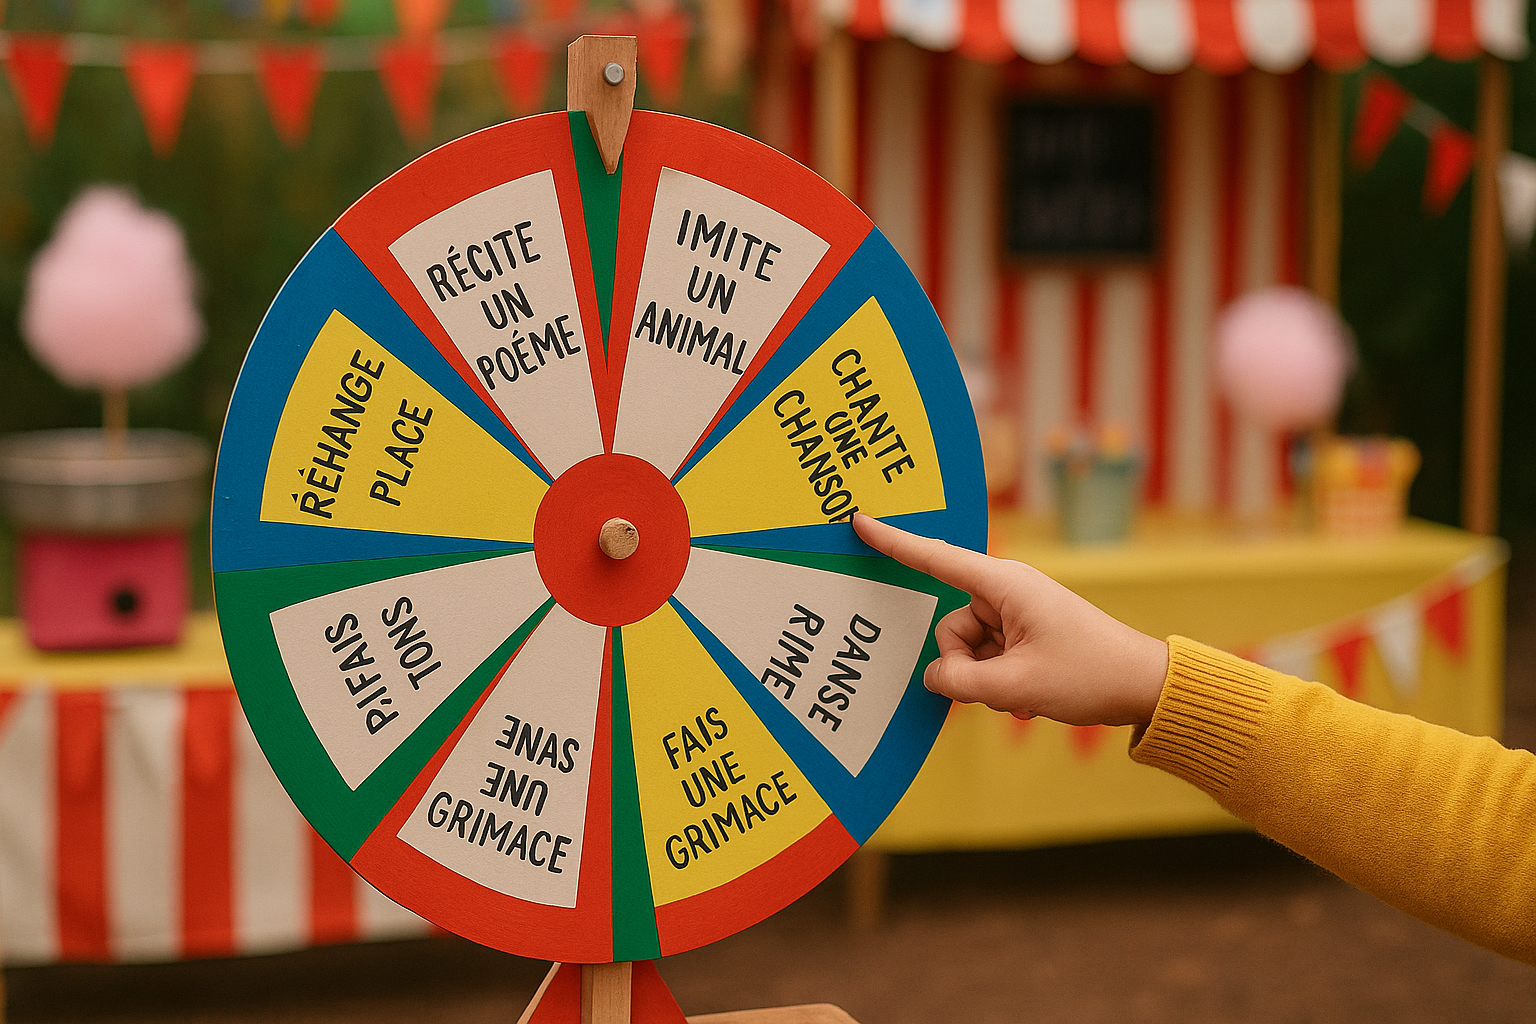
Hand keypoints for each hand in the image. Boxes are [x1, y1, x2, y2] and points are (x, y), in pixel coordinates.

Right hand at [852, 514, 1168, 726]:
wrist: (1143, 686)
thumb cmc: (1089, 675)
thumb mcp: (1016, 686)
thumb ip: (960, 682)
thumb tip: (935, 678)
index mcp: (1004, 584)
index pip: (936, 559)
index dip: (894, 542)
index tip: (859, 521)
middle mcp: (1006, 592)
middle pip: (950, 626)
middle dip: (965, 665)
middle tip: (1003, 689)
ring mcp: (1015, 613)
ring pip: (967, 648)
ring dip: (985, 678)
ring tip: (1024, 694)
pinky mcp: (1023, 634)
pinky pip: (987, 658)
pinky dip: (999, 681)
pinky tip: (1028, 698)